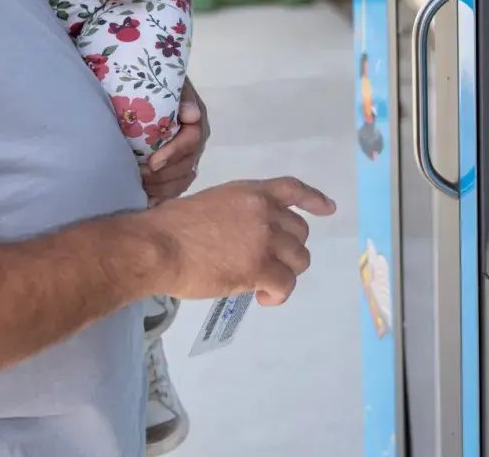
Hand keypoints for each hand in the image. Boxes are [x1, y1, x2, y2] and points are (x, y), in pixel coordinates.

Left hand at [143, 78, 209, 204]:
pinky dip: (161, 197)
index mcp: (195, 121)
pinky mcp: (176, 171)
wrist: (148, 95)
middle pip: (186, 166)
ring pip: (181, 181)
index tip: (153, 163)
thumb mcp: (169, 84)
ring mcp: (187, 159)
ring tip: (139, 188)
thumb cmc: (155, 87)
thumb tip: (191, 114)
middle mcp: (195, 143)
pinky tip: (146, 201)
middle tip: (138, 177)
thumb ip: (181, 95)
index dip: (173, 154)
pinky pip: (174, 189)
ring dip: (161, 188)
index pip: (191, 142)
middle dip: (162, 176)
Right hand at [147, 177, 335, 305]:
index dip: (313, 199)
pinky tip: (262, 298)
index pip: (292, 189)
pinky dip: (277, 295)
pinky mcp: (260, 268)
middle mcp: (264, 212)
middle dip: (288, 249)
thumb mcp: (210, 204)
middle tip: (267, 264)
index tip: (329, 208)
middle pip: (300, 232)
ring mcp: (265, 239)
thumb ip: (236, 215)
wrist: (159, 246)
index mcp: (250, 192)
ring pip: (299, 260)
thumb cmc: (171, 227)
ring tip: (264, 284)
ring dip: (285, 273)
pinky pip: (286, 285)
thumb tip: (243, 239)